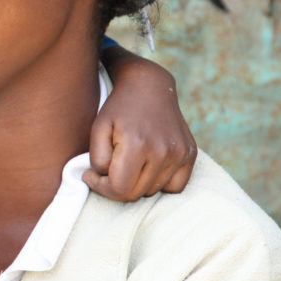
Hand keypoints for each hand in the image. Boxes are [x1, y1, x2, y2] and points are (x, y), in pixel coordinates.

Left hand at [86, 48, 196, 200]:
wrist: (149, 86)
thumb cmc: (118, 108)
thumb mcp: (98, 128)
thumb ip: (97, 158)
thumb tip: (105, 180)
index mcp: (138, 144)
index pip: (119, 189)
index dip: (100, 187)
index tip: (90, 175)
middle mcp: (163, 151)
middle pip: (135, 194)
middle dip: (115, 187)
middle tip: (104, 172)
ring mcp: (180, 154)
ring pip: (153, 192)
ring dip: (135, 184)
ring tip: (125, 164)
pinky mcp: (190, 154)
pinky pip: (175, 187)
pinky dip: (159, 184)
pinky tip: (146, 168)